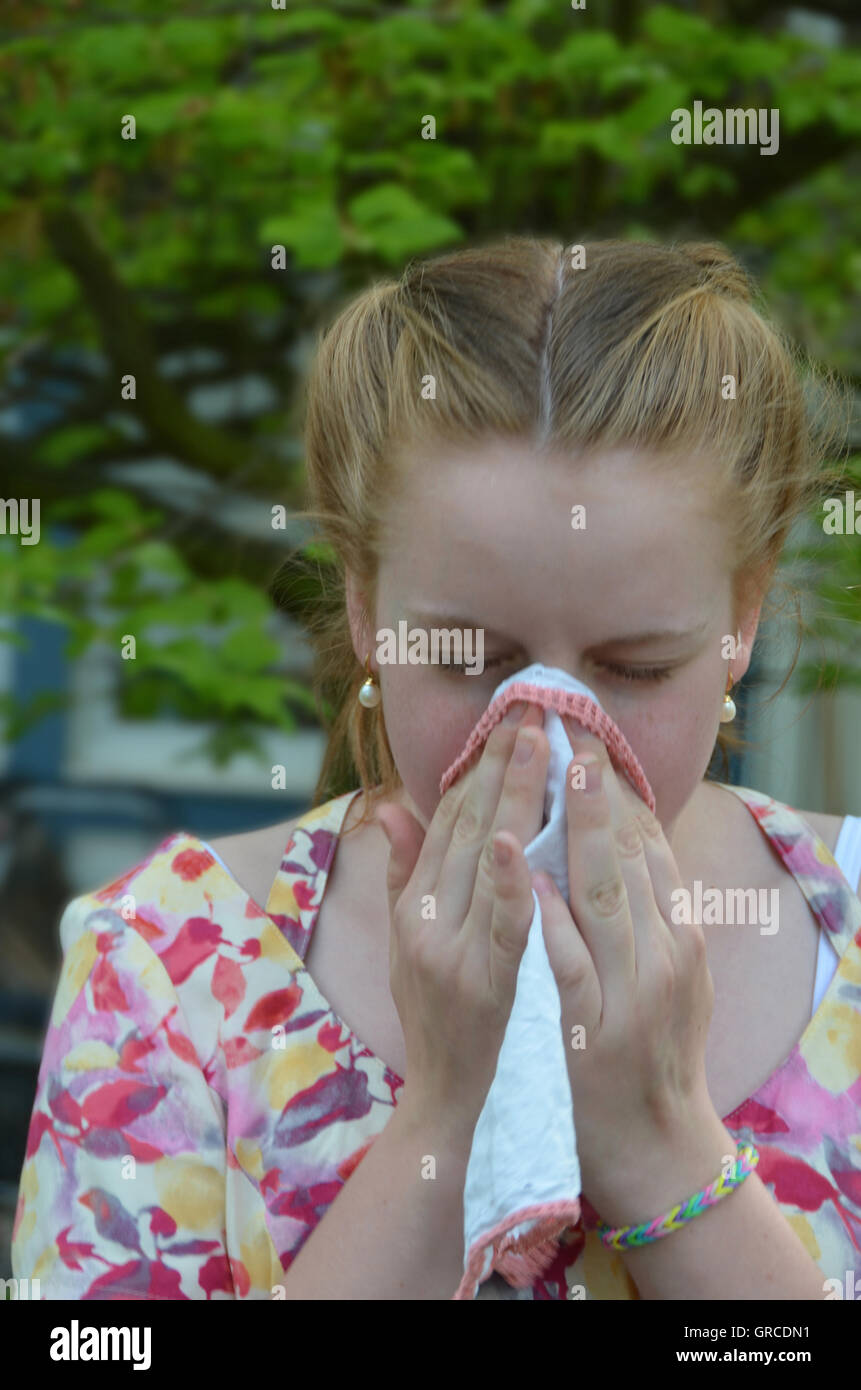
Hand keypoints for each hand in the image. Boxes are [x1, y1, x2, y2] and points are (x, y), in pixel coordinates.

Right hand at [375, 702, 549, 1139]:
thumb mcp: (410, 951)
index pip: (446, 822)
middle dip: (502, 764)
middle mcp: (425, 924)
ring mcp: (453, 955)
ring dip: (517, 798)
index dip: (475, 768)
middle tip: (533, 710)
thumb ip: (402, 876)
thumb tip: (389, 807)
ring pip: (485, 861)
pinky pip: (501, 925)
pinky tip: (520, 837)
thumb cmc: (443, 1026)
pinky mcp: (485, 989)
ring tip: (546, 744)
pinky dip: (508, 880)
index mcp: (415, 910)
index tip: (505, 722)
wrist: (457, 1112)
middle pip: (466, 827)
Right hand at [534, 721, 718, 1218]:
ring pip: (648, 857)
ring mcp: (680, 953)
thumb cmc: (574, 1096)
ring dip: (621, 802)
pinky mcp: (695, 956)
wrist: (652, 1145)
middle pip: (618, 850)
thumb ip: (535, 940)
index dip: (561, 808)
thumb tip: (508, 863)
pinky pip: (670, 879)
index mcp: (601, 973)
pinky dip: (647, 836)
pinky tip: (631, 810)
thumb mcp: (546, 1027)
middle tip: (568, 729)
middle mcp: (649, 955)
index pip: (577, 867)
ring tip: (595, 754)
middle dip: (592, 788)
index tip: (543, 752)